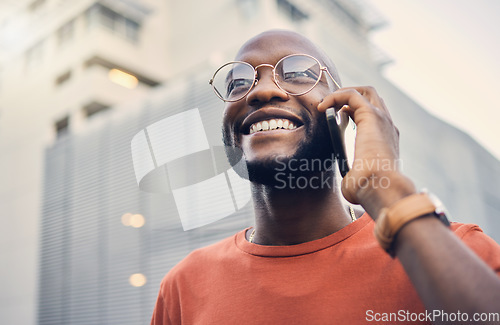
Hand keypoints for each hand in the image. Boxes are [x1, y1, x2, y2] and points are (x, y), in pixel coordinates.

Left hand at [317, 86, 415, 218]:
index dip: (353, 110)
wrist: (380, 187)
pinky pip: (352, 95)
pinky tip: (323, 107)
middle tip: (329, 106)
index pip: (373, 114)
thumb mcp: (359, 180)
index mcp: (387, 139)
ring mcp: (382, 119)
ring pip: (365, 92)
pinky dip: (336, 96)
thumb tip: (347, 182)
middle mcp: (387, 125)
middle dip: (349, 96)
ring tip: (325, 104)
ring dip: (343, 93)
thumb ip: (353, 176)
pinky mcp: (371, 116)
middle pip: (372, 97)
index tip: (335, 115)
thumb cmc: (370, 190)